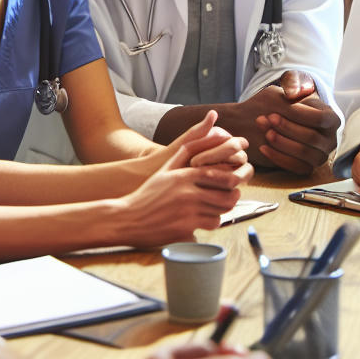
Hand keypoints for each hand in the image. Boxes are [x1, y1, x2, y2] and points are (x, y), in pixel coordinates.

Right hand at [117, 133, 252, 247]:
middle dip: (232, 196)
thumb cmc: (148, 193)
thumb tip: (208, 130)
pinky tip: (205, 219)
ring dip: (222, 211)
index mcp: (185, 176)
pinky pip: (210, 225)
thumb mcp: (165, 170)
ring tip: (217, 207)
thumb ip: (185, 153)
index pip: (220, 176)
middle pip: (226, 196)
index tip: (232, 182)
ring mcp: (187, 212)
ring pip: (220, 212)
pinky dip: (211, 223)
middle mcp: (188, 193)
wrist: (127, 218)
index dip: (231, 180)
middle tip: (230, 196)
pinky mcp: (185, 228)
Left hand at [251, 71, 339, 174]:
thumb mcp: (288, 86)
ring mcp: (320, 156)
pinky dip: (277, 157)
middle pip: (311, 137)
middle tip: (264, 120)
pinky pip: (295, 167)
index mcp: (332, 118)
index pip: (320, 118)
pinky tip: (263, 147)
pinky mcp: (307, 168)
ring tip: (265, 132)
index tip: (276, 111)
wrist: (270, 120)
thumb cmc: (284, 102)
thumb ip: (293, 83)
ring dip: (281, 143)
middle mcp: (330, 139)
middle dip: (286, 128)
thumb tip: (295, 92)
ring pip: (304, 153)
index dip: (298, 115)